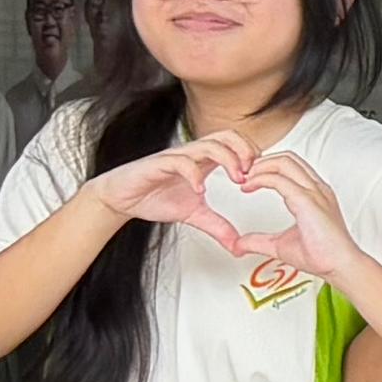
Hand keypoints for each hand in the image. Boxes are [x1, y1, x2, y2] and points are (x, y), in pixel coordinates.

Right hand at [90, 131, 263, 256]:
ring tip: (238, 179)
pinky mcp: (157, 164)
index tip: (262, 177)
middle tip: (254, 173)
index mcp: (204, 161)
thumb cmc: (153, 197)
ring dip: (228, 159)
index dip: (253, 155)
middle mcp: (192, 154)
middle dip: (246, 150)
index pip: (236, 144)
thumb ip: (218, 226)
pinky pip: (180, 162)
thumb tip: (238, 246)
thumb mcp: (193, 215)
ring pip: (208, 144)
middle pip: (227, 135)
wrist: (119, 199)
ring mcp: (175, 157)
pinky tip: (201, 190)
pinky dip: (194, 174)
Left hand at [240, 148, 365, 282]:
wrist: (340, 266)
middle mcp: (316, 188)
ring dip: (260, 167)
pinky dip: (260, 179)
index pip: (290, 166)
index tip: (249, 180)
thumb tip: (238, 245)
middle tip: (243, 176)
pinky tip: (248, 187)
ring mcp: (314, 192)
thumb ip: (258, 241)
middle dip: (261, 162)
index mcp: (314, 194)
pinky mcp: (307, 201)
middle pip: (287, 157)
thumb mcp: (280, 245)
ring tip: (245, 179)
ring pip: (284, 162)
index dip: (267, 167)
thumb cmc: (321, 256)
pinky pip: (279, 180)